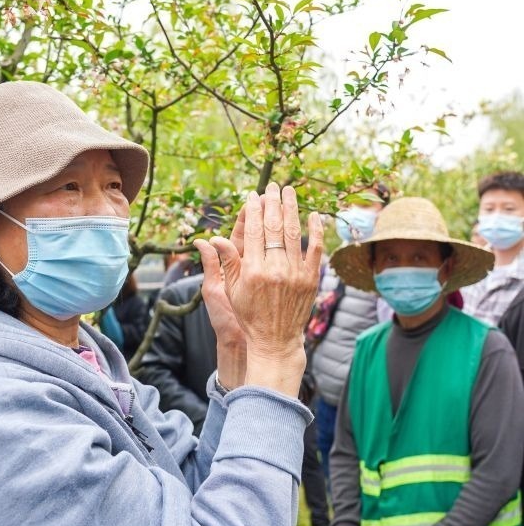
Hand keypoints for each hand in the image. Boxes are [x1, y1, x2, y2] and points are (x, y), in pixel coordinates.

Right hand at [199, 184, 322, 397]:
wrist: (275, 340)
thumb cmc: (248, 315)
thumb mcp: (230, 290)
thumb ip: (225, 262)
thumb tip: (210, 239)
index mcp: (253, 270)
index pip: (253, 231)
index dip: (253, 210)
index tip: (253, 195)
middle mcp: (275, 269)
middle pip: (273, 226)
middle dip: (272, 203)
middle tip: (272, 186)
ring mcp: (295, 273)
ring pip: (294, 233)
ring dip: (292, 209)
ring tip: (290, 191)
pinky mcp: (310, 279)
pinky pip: (315, 250)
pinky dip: (315, 231)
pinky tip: (314, 215)